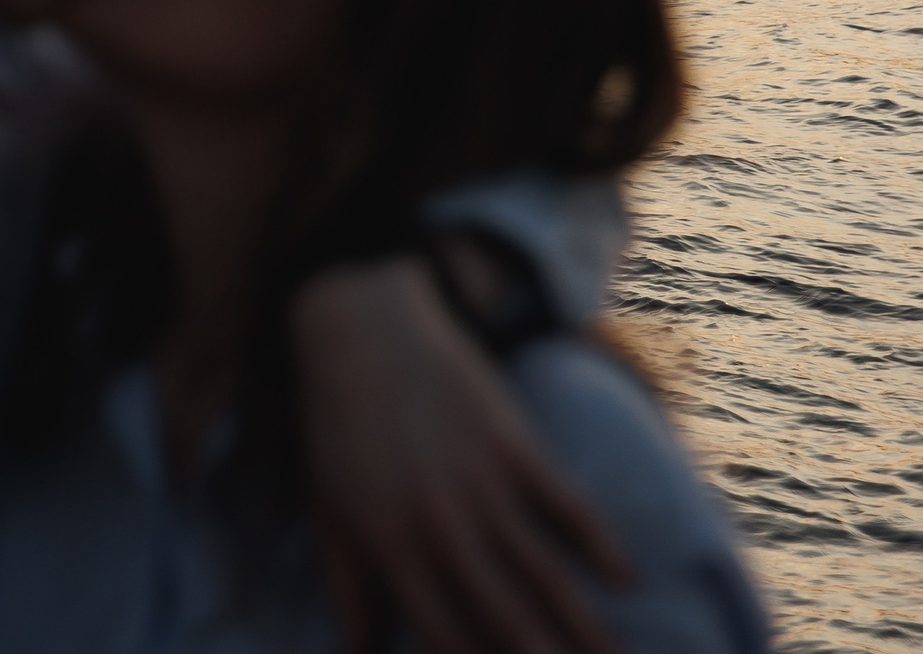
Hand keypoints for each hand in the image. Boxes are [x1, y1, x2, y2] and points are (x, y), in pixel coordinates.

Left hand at [293, 258, 627, 653]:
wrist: (359, 332)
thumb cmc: (337, 430)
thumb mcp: (329, 512)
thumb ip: (346, 590)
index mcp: (389, 549)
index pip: (446, 638)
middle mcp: (439, 527)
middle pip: (506, 618)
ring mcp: (479, 486)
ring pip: (544, 573)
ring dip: (584, 626)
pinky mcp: (511, 445)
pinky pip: (565, 503)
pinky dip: (597, 542)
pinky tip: (625, 577)